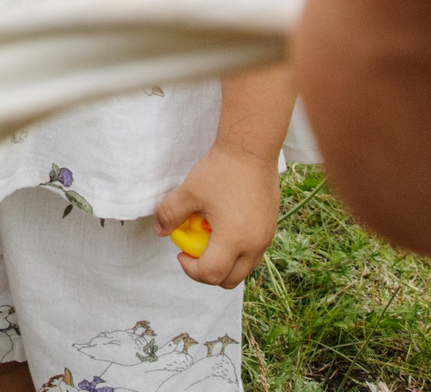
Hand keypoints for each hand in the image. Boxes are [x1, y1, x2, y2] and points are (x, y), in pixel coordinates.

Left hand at [157, 148, 279, 288]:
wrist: (252, 150)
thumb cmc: (221, 171)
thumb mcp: (189, 192)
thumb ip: (170, 214)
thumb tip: (159, 231)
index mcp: (234, 241)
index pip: (211, 274)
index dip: (191, 270)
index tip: (181, 253)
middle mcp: (254, 245)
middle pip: (230, 280)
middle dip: (208, 273)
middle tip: (194, 253)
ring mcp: (265, 238)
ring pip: (244, 268)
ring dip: (224, 263)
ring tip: (210, 238)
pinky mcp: (270, 227)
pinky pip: (253, 252)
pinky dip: (237, 250)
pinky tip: (225, 225)